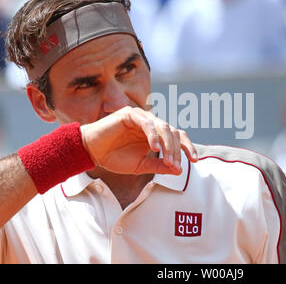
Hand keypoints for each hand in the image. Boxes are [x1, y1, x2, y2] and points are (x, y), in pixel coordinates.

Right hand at [80, 106, 197, 174]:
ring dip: (168, 145)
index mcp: (156, 135)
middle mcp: (151, 124)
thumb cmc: (114, 157)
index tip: (194, 161)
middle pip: (174, 132)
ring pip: (163, 127)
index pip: (178, 137)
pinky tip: (154, 149)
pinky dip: (153, 136)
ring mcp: (142, 117)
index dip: (187, 147)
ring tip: (167, 160)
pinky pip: (147, 123)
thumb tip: (179, 170)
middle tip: (175, 165)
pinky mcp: (130, 114)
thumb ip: (159, 166)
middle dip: (177, 150)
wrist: (91, 152)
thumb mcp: (141, 166)